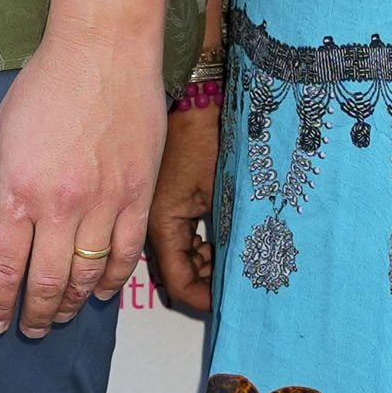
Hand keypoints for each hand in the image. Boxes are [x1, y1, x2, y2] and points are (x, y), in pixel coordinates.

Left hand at [0, 29, 165, 338]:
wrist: (104, 50)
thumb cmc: (44, 87)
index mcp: (19, 192)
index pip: (4, 268)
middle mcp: (61, 206)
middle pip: (46, 282)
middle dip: (33, 315)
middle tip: (27, 329)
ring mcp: (104, 203)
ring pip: (87, 276)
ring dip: (69, 304)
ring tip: (57, 315)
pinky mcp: (137, 195)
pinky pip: (126, 254)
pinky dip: (112, 282)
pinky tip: (98, 293)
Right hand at [145, 99, 221, 314]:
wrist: (195, 92)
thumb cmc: (209, 137)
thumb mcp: (222, 192)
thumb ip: (225, 239)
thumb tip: (237, 275)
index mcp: (161, 225)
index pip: (180, 284)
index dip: (206, 298)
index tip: (233, 299)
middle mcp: (151, 223)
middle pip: (178, 273)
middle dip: (208, 281)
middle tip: (240, 278)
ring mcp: (155, 211)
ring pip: (179, 256)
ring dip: (206, 263)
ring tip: (235, 257)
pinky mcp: (165, 199)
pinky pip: (180, 236)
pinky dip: (201, 245)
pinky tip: (221, 238)